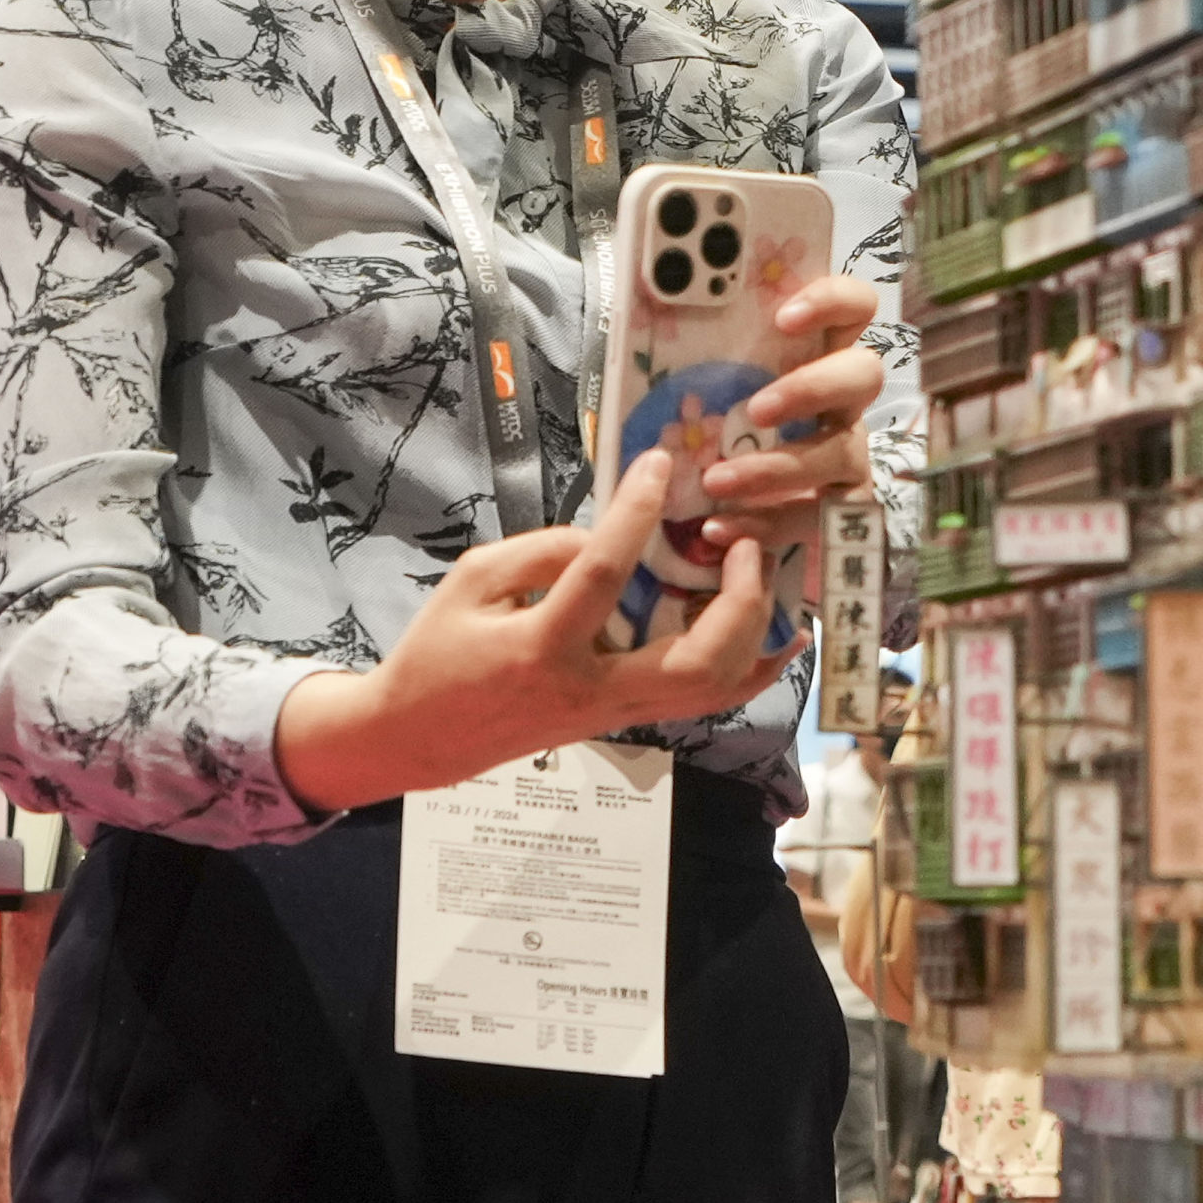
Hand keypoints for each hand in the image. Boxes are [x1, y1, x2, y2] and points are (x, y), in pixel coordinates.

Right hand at [277, 450, 799, 811]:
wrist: (420, 737)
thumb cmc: (438, 652)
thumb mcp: (471, 582)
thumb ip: (542, 550)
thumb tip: (611, 533)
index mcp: (541, 647)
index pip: (602, 574)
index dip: (634, 513)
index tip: (657, 465)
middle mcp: (591, 688)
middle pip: (696, 658)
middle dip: (738, 598)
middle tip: (742, 539)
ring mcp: (616, 712)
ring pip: (713, 688)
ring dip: (756, 631)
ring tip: (765, 571)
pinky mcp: (627, 721)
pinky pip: (707, 702)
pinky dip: (752, 669)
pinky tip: (782, 636)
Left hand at [697, 272, 885, 554]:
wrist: (724, 507)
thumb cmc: (713, 423)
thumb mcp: (703, 382)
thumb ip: (696, 352)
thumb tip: (648, 316)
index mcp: (818, 352)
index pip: (854, 307)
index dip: (831, 302)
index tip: (783, 318)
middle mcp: (844, 399)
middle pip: (865, 374)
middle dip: (813, 387)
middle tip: (756, 410)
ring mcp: (849, 451)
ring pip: (844, 452)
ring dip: (778, 468)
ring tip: (717, 482)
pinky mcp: (843, 506)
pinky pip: (822, 517)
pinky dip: (770, 524)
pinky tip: (718, 528)